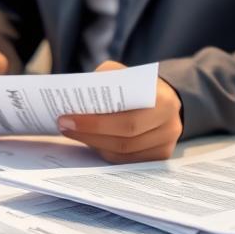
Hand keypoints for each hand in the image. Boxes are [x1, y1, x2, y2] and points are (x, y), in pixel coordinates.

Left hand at [56, 62, 182, 162]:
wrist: (165, 97)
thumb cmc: (138, 84)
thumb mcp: (124, 73)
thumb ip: (104, 79)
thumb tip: (77, 96)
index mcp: (163, 103)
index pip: (127, 121)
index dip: (95, 123)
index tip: (67, 117)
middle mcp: (170, 127)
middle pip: (124, 141)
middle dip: (89, 134)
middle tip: (64, 126)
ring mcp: (166, 145)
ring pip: (123, 154)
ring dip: (93, 144)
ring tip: (71, 132)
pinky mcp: (160, 157)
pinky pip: (127, 160)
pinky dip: (105, 150)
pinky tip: (89, 139)